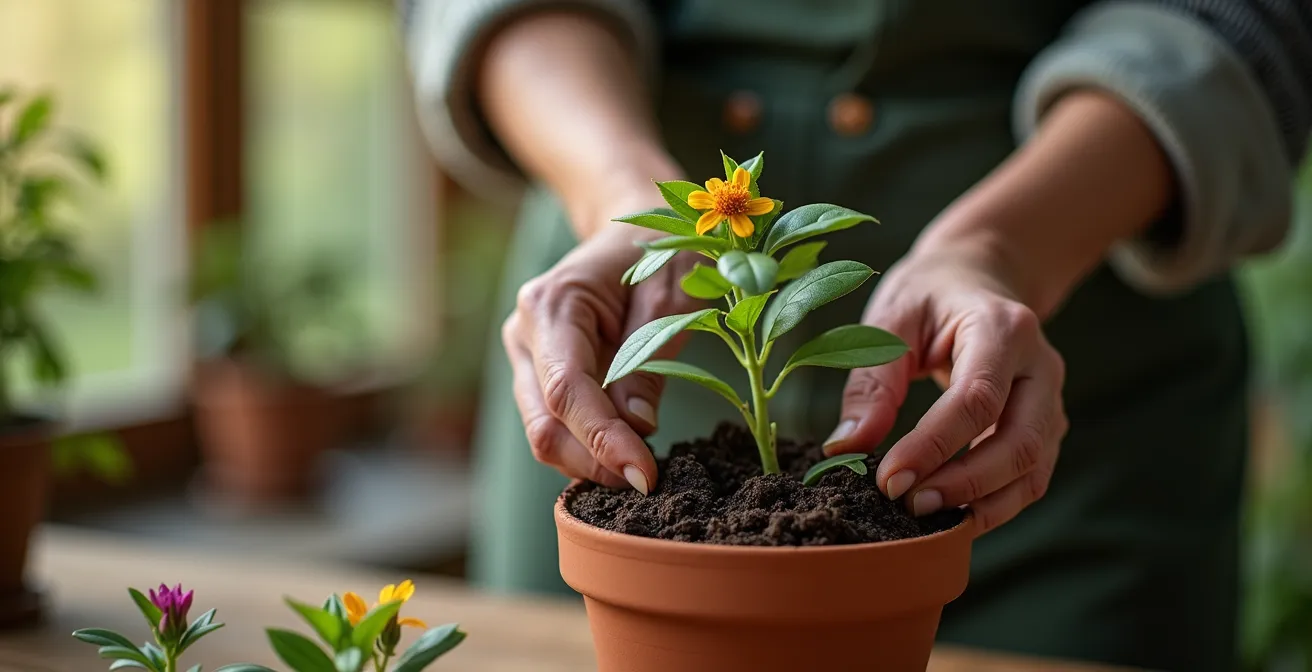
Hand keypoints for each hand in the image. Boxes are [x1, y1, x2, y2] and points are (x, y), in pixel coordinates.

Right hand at [503, 219, 700, 493]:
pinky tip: (625, 452)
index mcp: (553, 303)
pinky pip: (555, 424)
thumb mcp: (673, 292)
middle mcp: (525, 332)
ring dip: (589, 461)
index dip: (602, 441)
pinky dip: (587, 447)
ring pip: (543, 432)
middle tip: (648, 480)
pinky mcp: (537, 373)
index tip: (644, 475)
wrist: (633, 228)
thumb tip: (638, 426)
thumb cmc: (659, 250)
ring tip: (640, 467)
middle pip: (544, 423)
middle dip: (594, 462)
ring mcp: (525, 355)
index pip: (568, 390)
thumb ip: (651, 354)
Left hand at [823, 241, 1068, 534]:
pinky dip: (994, 503)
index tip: (888, 480)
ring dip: (983, 503)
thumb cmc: (929, 294)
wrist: (979, 275)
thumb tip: (845, 450)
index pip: (977, 400)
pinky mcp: (1045, 425)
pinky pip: (1030, 475)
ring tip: (925, 520)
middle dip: (964, 484)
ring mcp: (1051, 398)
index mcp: (1002, 328)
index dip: (934, 447)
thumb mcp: (890, 318)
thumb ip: (871, 382)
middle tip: (907, 505)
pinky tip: (950, 513)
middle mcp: (1041, 365)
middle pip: (1019, 442)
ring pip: (1033, 468)